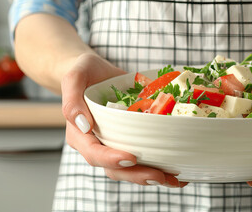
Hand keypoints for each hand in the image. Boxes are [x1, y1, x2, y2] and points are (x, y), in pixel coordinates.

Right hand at [61, 53, 186, 187]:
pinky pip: (144, 158)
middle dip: (137, 175)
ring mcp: (115, 145)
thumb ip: (72, 99)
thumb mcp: (75, 77)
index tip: (131, 158)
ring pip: (130, 169)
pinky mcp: (131, 141)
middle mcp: (97, 145)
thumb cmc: (84, 72)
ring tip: (174, 179)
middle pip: (114, 168)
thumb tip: (83, 124)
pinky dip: (161, 166)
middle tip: (159, 176)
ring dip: (151, 176)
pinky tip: (179, 172)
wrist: (95, 72)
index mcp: (80, 134)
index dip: (111, 159)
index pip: (93, 153)